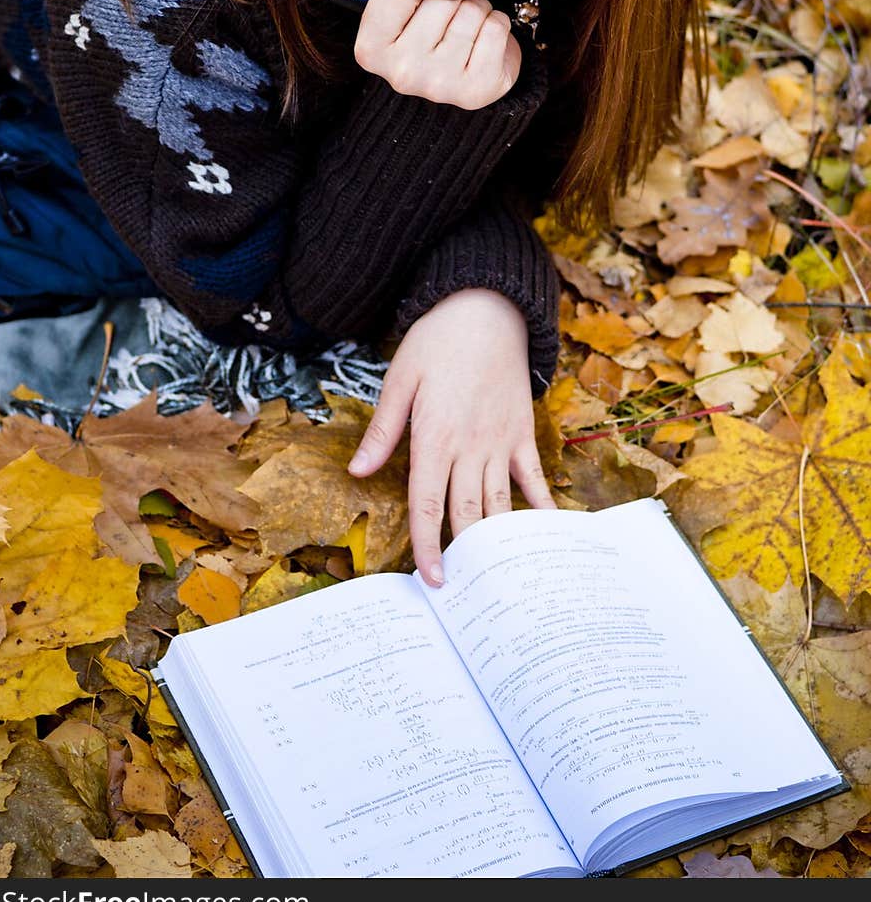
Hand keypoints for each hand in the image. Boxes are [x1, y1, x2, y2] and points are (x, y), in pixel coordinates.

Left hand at [347, 288, 555, 585]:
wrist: (487, 308)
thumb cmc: (436, 341)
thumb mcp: (399, 379)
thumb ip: (382, 430)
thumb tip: (357, 472)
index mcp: (434, 435)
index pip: (428, 503)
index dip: (429, 545)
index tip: (431, 579)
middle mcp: (469, 445)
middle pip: (465, 512)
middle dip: (462, 555)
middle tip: (463, 593)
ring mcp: (500, 441)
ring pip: (498, 502)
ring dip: (496, 542)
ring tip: (497, 580)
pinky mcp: (521, 432)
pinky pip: (533, 478)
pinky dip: (539, 508)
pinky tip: (544, 537)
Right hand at [351, 0, 521, 110]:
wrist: (466, 77)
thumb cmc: (428, 35)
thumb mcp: (397, 4)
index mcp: (370, 51)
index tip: (418, 4)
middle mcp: (401, 73)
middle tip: (448, 18)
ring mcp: (439, 84)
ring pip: (472, 10)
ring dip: (477, 10)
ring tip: (466, 29)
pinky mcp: (478, 88)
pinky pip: (496, 28)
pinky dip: (497, 26)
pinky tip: (484, 43)